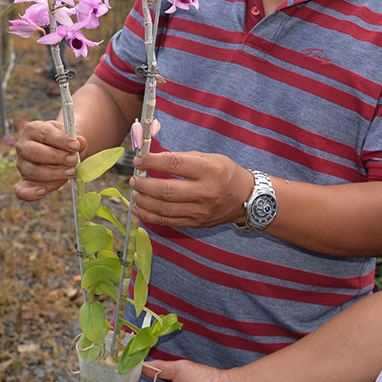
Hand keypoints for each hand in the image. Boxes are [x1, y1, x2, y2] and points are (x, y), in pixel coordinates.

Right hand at [13, 119, 86, 200]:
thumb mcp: (72, 137)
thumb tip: (81, 142)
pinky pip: (21, 190)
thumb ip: (78, 140)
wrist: (62, 150)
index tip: (75, 146)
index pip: (45, 134)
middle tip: (74, 160)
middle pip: (34, 152)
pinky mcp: (25, 180)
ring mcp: (22, 164)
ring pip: (32, 171)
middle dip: (56, 158)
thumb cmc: (65, 142)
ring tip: (71, 172)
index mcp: (33, 129)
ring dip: (53, 174)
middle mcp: (23, 146)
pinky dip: (30, 193)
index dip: (60, 140)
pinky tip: (42, 192)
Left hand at [130, 150, 249, 228]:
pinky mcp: (196, 223)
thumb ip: (182, 158)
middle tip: (133, 179)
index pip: (173, 164)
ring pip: (163, 209)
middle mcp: (205, 192)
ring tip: (134, 193)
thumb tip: (153, 159)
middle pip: (165, 190)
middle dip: (144, 185)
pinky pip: (167, 222)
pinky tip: (139, 208)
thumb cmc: (226, 173)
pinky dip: (149, 216)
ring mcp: (200, 211)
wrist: (247, 198)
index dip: (151, 161)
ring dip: (143, 201)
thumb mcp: (210, 158)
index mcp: (209, 170)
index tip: (138, 160)